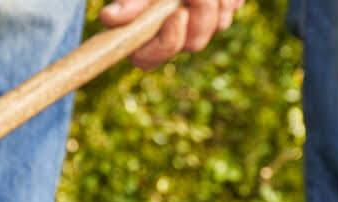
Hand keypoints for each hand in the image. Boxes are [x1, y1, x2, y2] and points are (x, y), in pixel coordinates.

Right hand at [100, 0, 243, 69]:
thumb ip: (132, 2)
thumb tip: (109, 17)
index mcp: (141, 34)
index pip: (147, 59)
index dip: (167, 42)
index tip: (178, 15)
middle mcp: (169, 37)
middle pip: (193, 44)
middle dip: (202, 13)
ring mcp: (196, 29)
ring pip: (216, 27)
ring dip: (217, 1)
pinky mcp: (216, 17)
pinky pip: (228, 12)